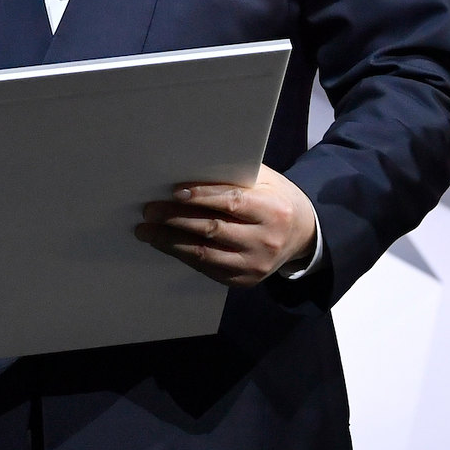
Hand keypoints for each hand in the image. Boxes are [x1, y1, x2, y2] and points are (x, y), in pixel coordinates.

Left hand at [136, 164, 318, 285]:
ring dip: (170, 242)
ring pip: (206, 253)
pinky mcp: (245, 280)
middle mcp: (266, 240)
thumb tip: (187, 168)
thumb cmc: (274, 198)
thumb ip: (232, 176)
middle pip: (213, 229)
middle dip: (175, 219)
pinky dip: (183, 255)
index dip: (202, 196)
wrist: (303, 234)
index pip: (232, 202)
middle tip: (148, 210)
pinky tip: (164, 244)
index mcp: (273, 210)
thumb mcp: (263, 180)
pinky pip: (208, 268)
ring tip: (146, 230)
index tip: (174, 191)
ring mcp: (256, 265)